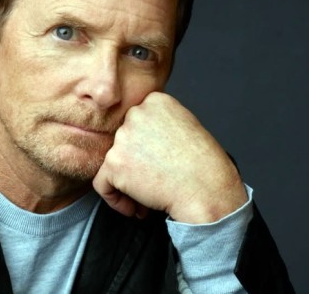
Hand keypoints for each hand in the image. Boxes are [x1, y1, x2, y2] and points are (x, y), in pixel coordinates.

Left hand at [92, 92, 247, 223]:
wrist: (207, 190)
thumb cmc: (205, 165)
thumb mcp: (186, 126)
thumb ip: (159, 123)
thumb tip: (141, 137)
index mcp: (155, 101)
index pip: (137, 121)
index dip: (144, 145)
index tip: (156, 161)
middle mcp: (136, 113)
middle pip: (123, 141)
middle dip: (135, 164)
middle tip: (153, 181)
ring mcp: (123, 137)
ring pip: (112, 162)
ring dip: (126, 182)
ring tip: (148, 198)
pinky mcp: (114, 162)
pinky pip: (101, 183)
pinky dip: (115, 198)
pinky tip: (134, 207)